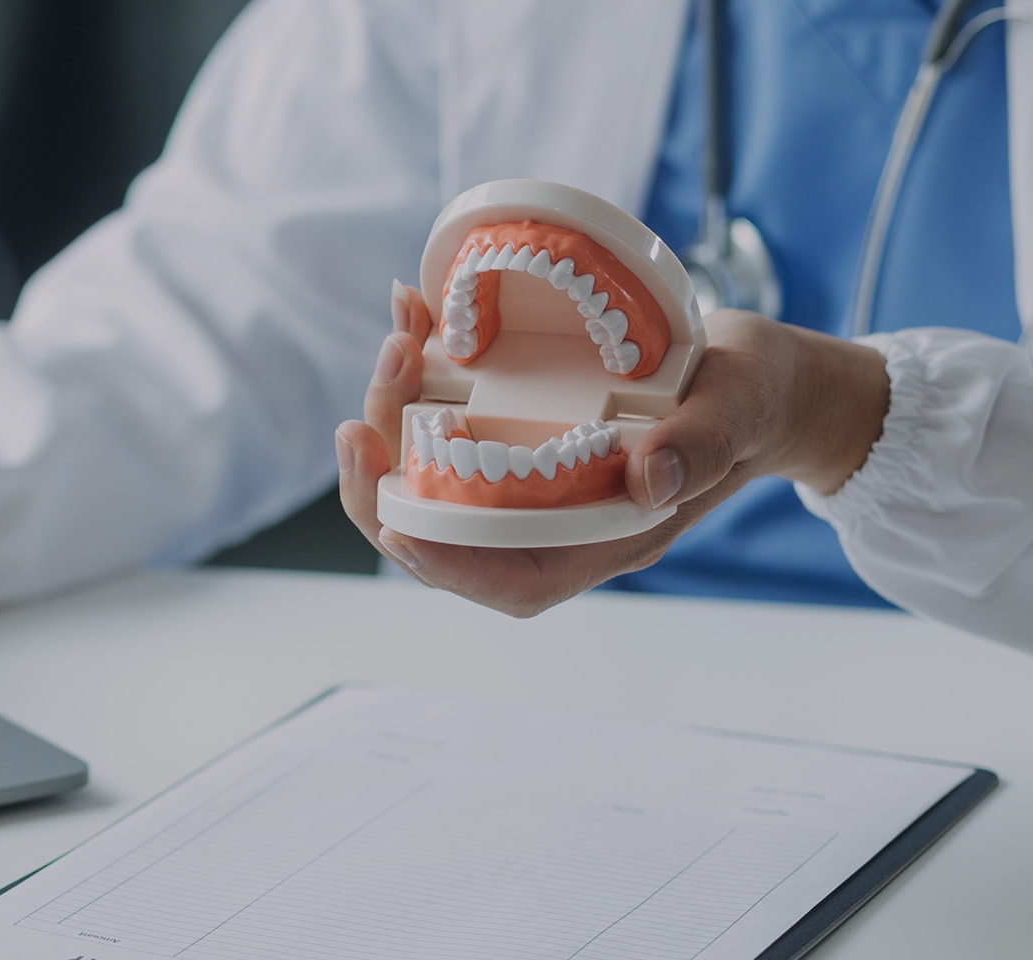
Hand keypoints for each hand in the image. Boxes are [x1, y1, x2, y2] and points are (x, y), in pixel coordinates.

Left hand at [335, 285, 889, 616]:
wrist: (756, 372)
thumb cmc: (752, 397)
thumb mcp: (739, 409)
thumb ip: (701, 444)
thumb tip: (651, 476)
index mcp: (605, 534)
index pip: (510, 579)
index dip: (445, 563)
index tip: (396, 524)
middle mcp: (555, 514)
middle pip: (447, 530)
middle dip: (388, 485)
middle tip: (361, 426)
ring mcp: (530, 474)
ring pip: (434, 470)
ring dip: (397, 415)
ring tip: (395, 344)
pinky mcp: (518, 427)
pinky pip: (450, 415)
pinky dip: (421, 372)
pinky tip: (414, 316)